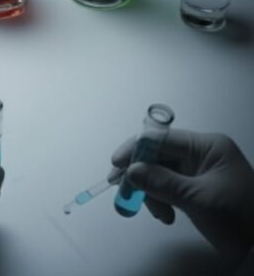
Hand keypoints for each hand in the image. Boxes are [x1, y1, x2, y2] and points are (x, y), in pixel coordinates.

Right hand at [112, 130, 253, 261]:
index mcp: (207, 146)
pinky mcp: (194, 187)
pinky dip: (160, 199)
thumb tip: (130, 171)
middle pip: (157, 156)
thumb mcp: (197, 199)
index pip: (162, 138)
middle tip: (124, 191)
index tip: (117, 165)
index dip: (136, 149)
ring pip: (158, 173)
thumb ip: (161, 182)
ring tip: (158, 213)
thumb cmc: (237, 217)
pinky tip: (165, 215)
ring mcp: (197, 170)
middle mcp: (201, 153)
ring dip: (151, 192)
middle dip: (141, 175)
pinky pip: (166, 186)